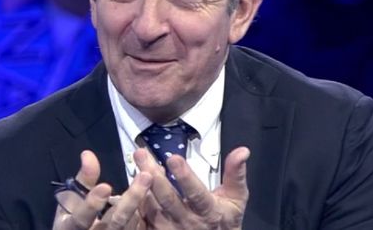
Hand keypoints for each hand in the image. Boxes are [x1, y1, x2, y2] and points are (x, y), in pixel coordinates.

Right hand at [52, 150, 152, 229]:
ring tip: (153, 178)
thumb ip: (83, 179)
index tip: (105, 186)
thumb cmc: (74, 216)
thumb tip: (88, 154)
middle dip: (131, 199)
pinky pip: (141, 224)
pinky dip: (149, 205)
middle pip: (116, 222)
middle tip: (145, 176)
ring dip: (144, 201)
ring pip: (131, 223)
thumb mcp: (72, 199)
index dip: (92, 204)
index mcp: (73, 227)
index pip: (82, 219)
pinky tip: (158, 187)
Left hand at [133, 147, 249, 229]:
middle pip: (168, 200)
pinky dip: (136, 203)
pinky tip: (130, 185)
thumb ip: (236, 174)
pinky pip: (143, 221)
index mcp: (209, 212)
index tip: (173, 158)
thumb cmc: (225, 220)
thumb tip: (243, 150)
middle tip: (141, 153)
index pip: (196, 194)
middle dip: (154, 176)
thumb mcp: (236, 199)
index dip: (185, 177)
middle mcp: (188, 223)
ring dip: (142, 187)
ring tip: (136, 163)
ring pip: (152, 210)